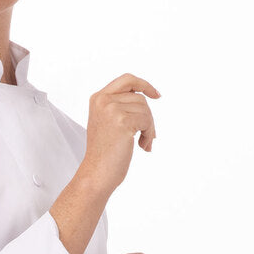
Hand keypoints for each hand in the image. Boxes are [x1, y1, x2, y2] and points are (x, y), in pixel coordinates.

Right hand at [81, 75, 160, 192]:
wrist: (96, 173)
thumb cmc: (104, 154)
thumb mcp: (107, 123)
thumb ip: (120, 107)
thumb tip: (147, 98)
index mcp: (98, 98)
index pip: (126, 80)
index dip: (144, 84)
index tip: (156, 95)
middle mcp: (103, 100)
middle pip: (139, 98)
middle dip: (148, 117)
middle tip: (147, 136)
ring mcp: (111, 109)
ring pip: (145, 109)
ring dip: (149, 128)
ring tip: (143, 143)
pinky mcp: (122, 121)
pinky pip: (147, 121)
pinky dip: (149, 134)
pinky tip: (142, 146)